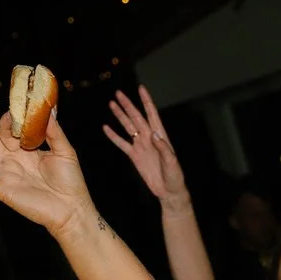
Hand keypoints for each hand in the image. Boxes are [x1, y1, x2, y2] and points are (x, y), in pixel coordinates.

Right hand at [0, 102, 96, 238]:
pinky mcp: (4, 192)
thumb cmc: (70, 182)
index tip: (12, 110)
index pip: (7, 132)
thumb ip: (54, 131)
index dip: (6, 121)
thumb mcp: (64, 151)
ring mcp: (6, 177)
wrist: (72, 209)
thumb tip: (48, 109)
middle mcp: (12, 162)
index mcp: (24, 152)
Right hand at [102, 85, 187, 201]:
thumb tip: (153, 134)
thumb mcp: (172, 162)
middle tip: (118, 93)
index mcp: (160, 135)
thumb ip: (163, 147)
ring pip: (128, 127)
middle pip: (136, 117)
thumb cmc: (174, 176)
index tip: (141, 88)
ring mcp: (141, 146)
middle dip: (128, 105)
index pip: (152, 114)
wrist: (168, 191)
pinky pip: (122, 143)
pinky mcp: (134, 156)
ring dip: (120, 116)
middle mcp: (149, 137)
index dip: (146, 101)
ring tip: (111, 104)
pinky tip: (106, 128)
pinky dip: (113, 136)